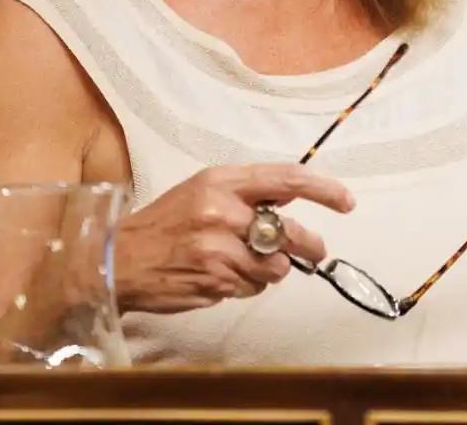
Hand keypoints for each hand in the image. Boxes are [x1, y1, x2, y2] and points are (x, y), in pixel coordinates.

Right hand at [113, 164, 354, 312]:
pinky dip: (246, 284)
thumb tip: (291, 195)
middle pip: (289, 231)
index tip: (346, 201)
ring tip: (242, 264)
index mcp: (221, 182)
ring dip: (269, 270)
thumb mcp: (202, 191)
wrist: (119, 259)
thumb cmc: (165, 223)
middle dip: (308, 245)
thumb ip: (245, 192)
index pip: (285, 179)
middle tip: (313, 250)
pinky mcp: (216, 280)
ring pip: (275, 266)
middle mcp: (223, 211)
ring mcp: (219, 248)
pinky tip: (222, 276)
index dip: (322, 189)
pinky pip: (253, 287)